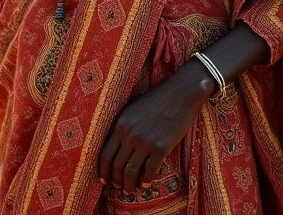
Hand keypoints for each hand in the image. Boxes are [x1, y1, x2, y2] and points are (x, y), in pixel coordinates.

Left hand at [97, 64, 211, 193]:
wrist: (180, 93)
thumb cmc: (156, 100)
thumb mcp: (132, 110)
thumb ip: (122, 127)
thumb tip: (116, 149)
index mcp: (120, 124)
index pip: (105, 154)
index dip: (103, 171)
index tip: (103, 180)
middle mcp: (129, 134)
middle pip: (116, 166)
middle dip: (115, 180)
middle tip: (118, 188)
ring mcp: (145, 141)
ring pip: (130, 171)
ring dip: (129, 184)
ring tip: (131, 189)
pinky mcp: (161, 147)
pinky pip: (149, 170)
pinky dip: (146, 180)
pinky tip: (146, 184)